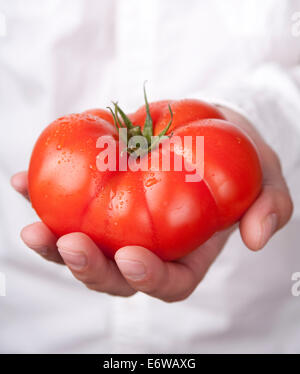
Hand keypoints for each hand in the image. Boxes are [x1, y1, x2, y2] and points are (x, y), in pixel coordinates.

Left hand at [11, 107, 292, 301]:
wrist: (206, 127)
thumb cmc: (237, 157)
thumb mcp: (263, 176)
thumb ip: (269, 205)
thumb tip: (256, 238)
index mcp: (187, 251)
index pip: (168, 281)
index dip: (149, 279)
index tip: (133, 257)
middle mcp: (148, 244)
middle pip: (115, 274)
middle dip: (89, 269)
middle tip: (69, 244)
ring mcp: (120, 222)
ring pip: (82, 247)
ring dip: (53, 243)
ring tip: (33, 228)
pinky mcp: (99, 195)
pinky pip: (65, 203)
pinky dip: (40, 196)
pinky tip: (23, 182)